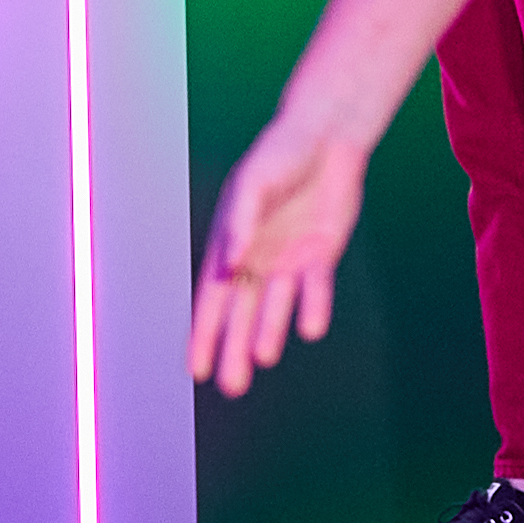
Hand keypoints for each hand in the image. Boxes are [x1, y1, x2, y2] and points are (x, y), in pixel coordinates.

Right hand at [189, 108, 367, 392]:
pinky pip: (314, 289)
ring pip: (274, 308)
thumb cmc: (281, 152)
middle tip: (230, 386)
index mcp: (231, 243)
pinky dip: (312, 308)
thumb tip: (229, 265)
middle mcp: (256, 257)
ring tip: (259, 362)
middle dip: (233, 349)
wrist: (328, 136)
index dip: (203, 334)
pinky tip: (310, 329)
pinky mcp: (320, 254)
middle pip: (241, 314)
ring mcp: (288, 258)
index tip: (195, 369)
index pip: (214, 298)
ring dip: (267, 335)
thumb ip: (240, 223)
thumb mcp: (255, 183)